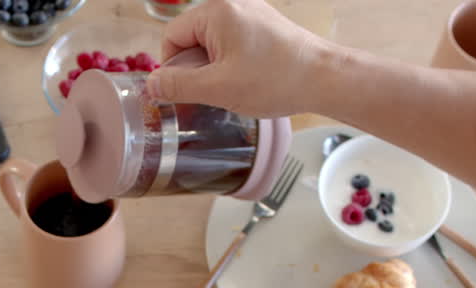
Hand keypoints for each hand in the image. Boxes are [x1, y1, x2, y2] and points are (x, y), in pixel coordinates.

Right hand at [147, 0, 333, 118]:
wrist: (325, 78)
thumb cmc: (276, 79)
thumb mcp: (218, 88)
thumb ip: (178, 85)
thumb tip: (151, 85)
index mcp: (216, 12)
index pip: (171, 36)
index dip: (173, 67)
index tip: (187, 90)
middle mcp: (232, 4)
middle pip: (191, 38)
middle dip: (196, 68)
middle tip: (215, 91)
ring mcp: (250, 13)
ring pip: (212, 43)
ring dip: (214, 68)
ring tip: (235, 87)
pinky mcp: (263, 25)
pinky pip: (232, 43)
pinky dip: (232, 63)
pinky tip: (248, 80)